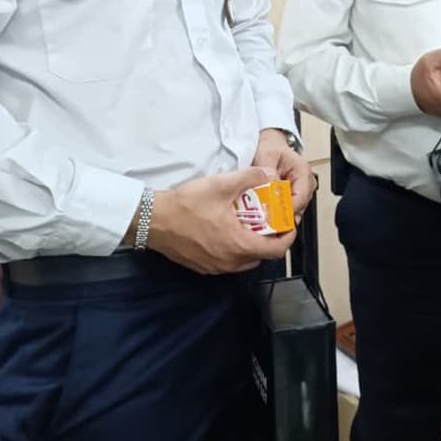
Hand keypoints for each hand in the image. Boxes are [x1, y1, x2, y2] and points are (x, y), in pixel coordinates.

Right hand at [146, 167, 296, 274]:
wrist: (151, 220)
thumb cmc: (187, 205)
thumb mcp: (221, 184)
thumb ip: (250, 177)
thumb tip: (269, 173)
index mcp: (239, 245)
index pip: (276, 251)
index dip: (288, 238)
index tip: (289, 224)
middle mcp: (229, 262)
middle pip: (261, 256)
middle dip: (270, 239)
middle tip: (269, 220)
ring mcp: (214, 267)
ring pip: (244, 260)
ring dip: (251, 244)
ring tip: (248, 223)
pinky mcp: (202, 267)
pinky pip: (227, 261)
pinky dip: (234, 249)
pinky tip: (226, 230)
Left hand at [253, 128, 314, 215]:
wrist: (270, 148)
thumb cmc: (271, 150)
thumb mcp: (267, 156)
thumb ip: (268, 171)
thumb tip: (270, 186)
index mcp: (303, 171)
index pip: (301, 196)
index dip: (289, 209)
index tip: (275, 216)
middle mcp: (305, 183)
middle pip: (299, 207)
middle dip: (283, 217)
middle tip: (268, 223)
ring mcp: (300, 192)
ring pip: (294, 212)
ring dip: (280, 217)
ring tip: (264, 221)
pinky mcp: (293, 198)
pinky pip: (288, 210)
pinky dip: (277, 215)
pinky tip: (266, 217)